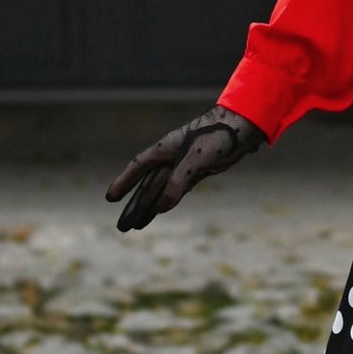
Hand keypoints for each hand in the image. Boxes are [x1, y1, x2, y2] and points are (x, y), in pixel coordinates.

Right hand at [105, 106, 266, 231]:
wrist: (242, 127)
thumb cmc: (216, 136)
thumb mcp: (195, 159)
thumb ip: (177, 182)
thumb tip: (161, 208)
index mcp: (165, 149)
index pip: (139, 167)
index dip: (124, 182)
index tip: (110, 198)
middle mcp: (172, 157)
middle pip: (148, 186)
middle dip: (135, 205)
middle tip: (123, 226)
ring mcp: (185, 165)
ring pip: (162, 190)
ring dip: (150, 207)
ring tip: (138, 225)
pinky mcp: (199, 171)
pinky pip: (178, 190)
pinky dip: (168, 201)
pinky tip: (161, 211)